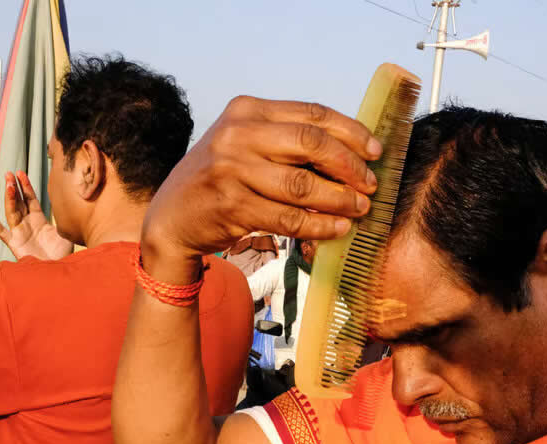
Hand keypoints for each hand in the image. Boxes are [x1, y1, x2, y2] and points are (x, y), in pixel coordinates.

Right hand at [0, 171, 73, 260]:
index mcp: (39, 219)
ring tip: (8, 185)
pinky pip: (1, 232)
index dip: (25, 186)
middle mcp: (27, 223)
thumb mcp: (66, 233)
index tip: (21, 173)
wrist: (57, 270)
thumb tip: (70, 207)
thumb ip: (64, 220)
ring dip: (9, 199)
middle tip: (9, 173)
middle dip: (14, 187)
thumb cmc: (63, 254)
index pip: (30, 198)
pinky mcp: (14, 243)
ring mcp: (19, 232)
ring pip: (11, 212)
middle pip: (18, 202)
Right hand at [140, 96, 380, 280]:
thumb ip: (285, 140)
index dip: (350, 132)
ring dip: (339, 199)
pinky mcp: (232, 207)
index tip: (374, 151)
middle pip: (311, 144)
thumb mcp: (244, 145)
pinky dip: (319, 225)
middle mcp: (237, 135)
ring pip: (303, 185)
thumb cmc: (219, 180)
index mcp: (246, 111)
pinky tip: (336, 229)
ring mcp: (231, 171)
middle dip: (349, 165)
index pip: (311, 114)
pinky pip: (289, 218)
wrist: (171, 218)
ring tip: (359, 209)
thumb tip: (350, 151)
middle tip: (370, 184)